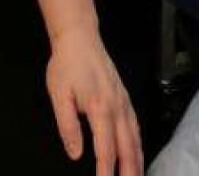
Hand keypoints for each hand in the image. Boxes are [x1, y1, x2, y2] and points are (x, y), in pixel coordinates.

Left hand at [46, 26, 142, 175]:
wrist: (80, 36)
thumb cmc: (67, 65)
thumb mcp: (59, 95)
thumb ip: (68, 126)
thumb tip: (76, 153)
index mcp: (100, 109)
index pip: (106, 149)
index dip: (106, 172)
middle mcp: (117, 107)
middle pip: (127, 147)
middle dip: (129, 171)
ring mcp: (124, 101)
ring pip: (135, 137)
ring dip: (137, 160)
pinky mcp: (124, 96)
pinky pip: (136, 125)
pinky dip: (139, 143)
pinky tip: (137, 151)